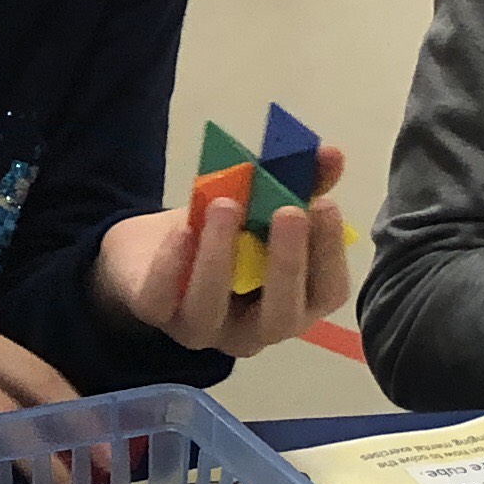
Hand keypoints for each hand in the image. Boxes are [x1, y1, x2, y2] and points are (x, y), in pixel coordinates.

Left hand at [93, 145, 349, 354]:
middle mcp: (254, 328)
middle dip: (287, 263)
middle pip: (280, 316)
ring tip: (225, 204)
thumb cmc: (224, 232)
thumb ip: (300, 185)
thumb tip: (331, 154)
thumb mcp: (261, 206)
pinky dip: (171, 266)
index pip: (327, 293)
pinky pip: (161, 301)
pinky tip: (182, 231)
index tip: (325, 204)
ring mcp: (203, 328)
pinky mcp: (156, 316)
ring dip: (221, 256)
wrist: (151, 251)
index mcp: (294, 303)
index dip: (330, 253)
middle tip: (289, 211)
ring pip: (212, 307)